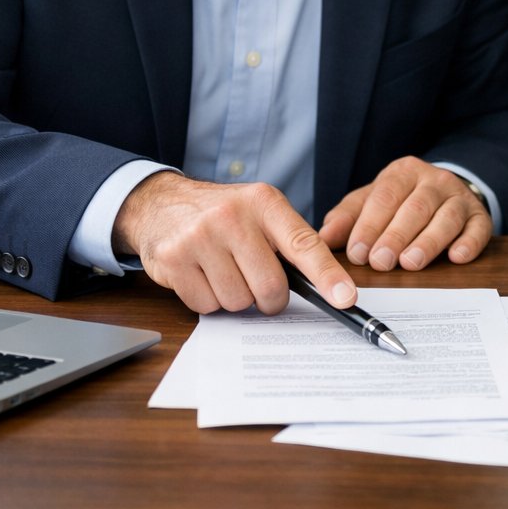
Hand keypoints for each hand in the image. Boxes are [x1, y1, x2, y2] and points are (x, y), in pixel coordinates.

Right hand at [112, 171, 356, 315]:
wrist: (162, 204)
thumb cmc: (223, 214)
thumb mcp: (260, 212)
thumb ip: (291, 242)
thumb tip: (332, 289)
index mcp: (264, 202)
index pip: (304, 244)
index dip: (327, 276)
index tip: (345, 299)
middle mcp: (232, 216)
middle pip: (271, 287)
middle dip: (269, 297)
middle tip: (256, 280)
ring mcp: (199, 237)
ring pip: (238, 302)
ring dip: (236, 297)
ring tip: (223, 270)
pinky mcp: (173, 260)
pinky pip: (207, 306)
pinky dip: (209, 300)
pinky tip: (201, 274)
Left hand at [318, 157, 492, 270]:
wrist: (445, 192)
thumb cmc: (402, 201)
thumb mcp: (372, 201)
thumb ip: (348, 217)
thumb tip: (324, 237)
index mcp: (404, 172)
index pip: (385, 196)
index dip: (369, 225)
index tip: (357, 252)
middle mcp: (434, 180)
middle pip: (415, 207)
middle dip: (396, 236)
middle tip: (380, 262)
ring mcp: (460, 198)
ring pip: (446, 218)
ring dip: (428, 241)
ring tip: (411, 263)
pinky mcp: (480, 217)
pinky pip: (478, 229)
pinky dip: (469, 243)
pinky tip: (456, 257)